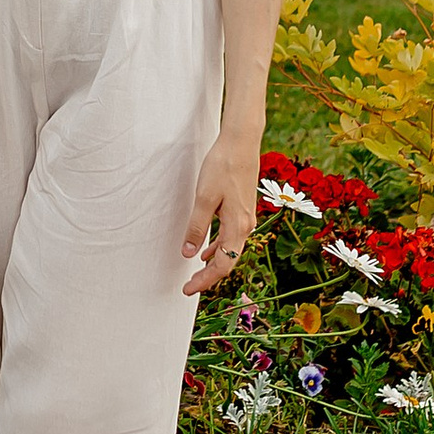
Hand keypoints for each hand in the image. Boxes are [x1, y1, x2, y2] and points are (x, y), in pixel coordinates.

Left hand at [181, 136, 255, 294]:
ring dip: (214, 264)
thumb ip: (197, 227)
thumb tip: (189, 253)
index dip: (206, 280)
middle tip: (189, 287)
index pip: (223, 264)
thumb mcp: (204, 198)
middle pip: (229, 261)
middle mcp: (245, 226)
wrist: (241, 143)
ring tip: (196, 274)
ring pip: (231, 250)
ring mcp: (246, 218)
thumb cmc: (222, 166)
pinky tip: (207, 251)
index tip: (188, 290)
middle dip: (209, 277)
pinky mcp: (242, 210)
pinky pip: (231, 238)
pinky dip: (219, 249)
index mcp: (237, 226)